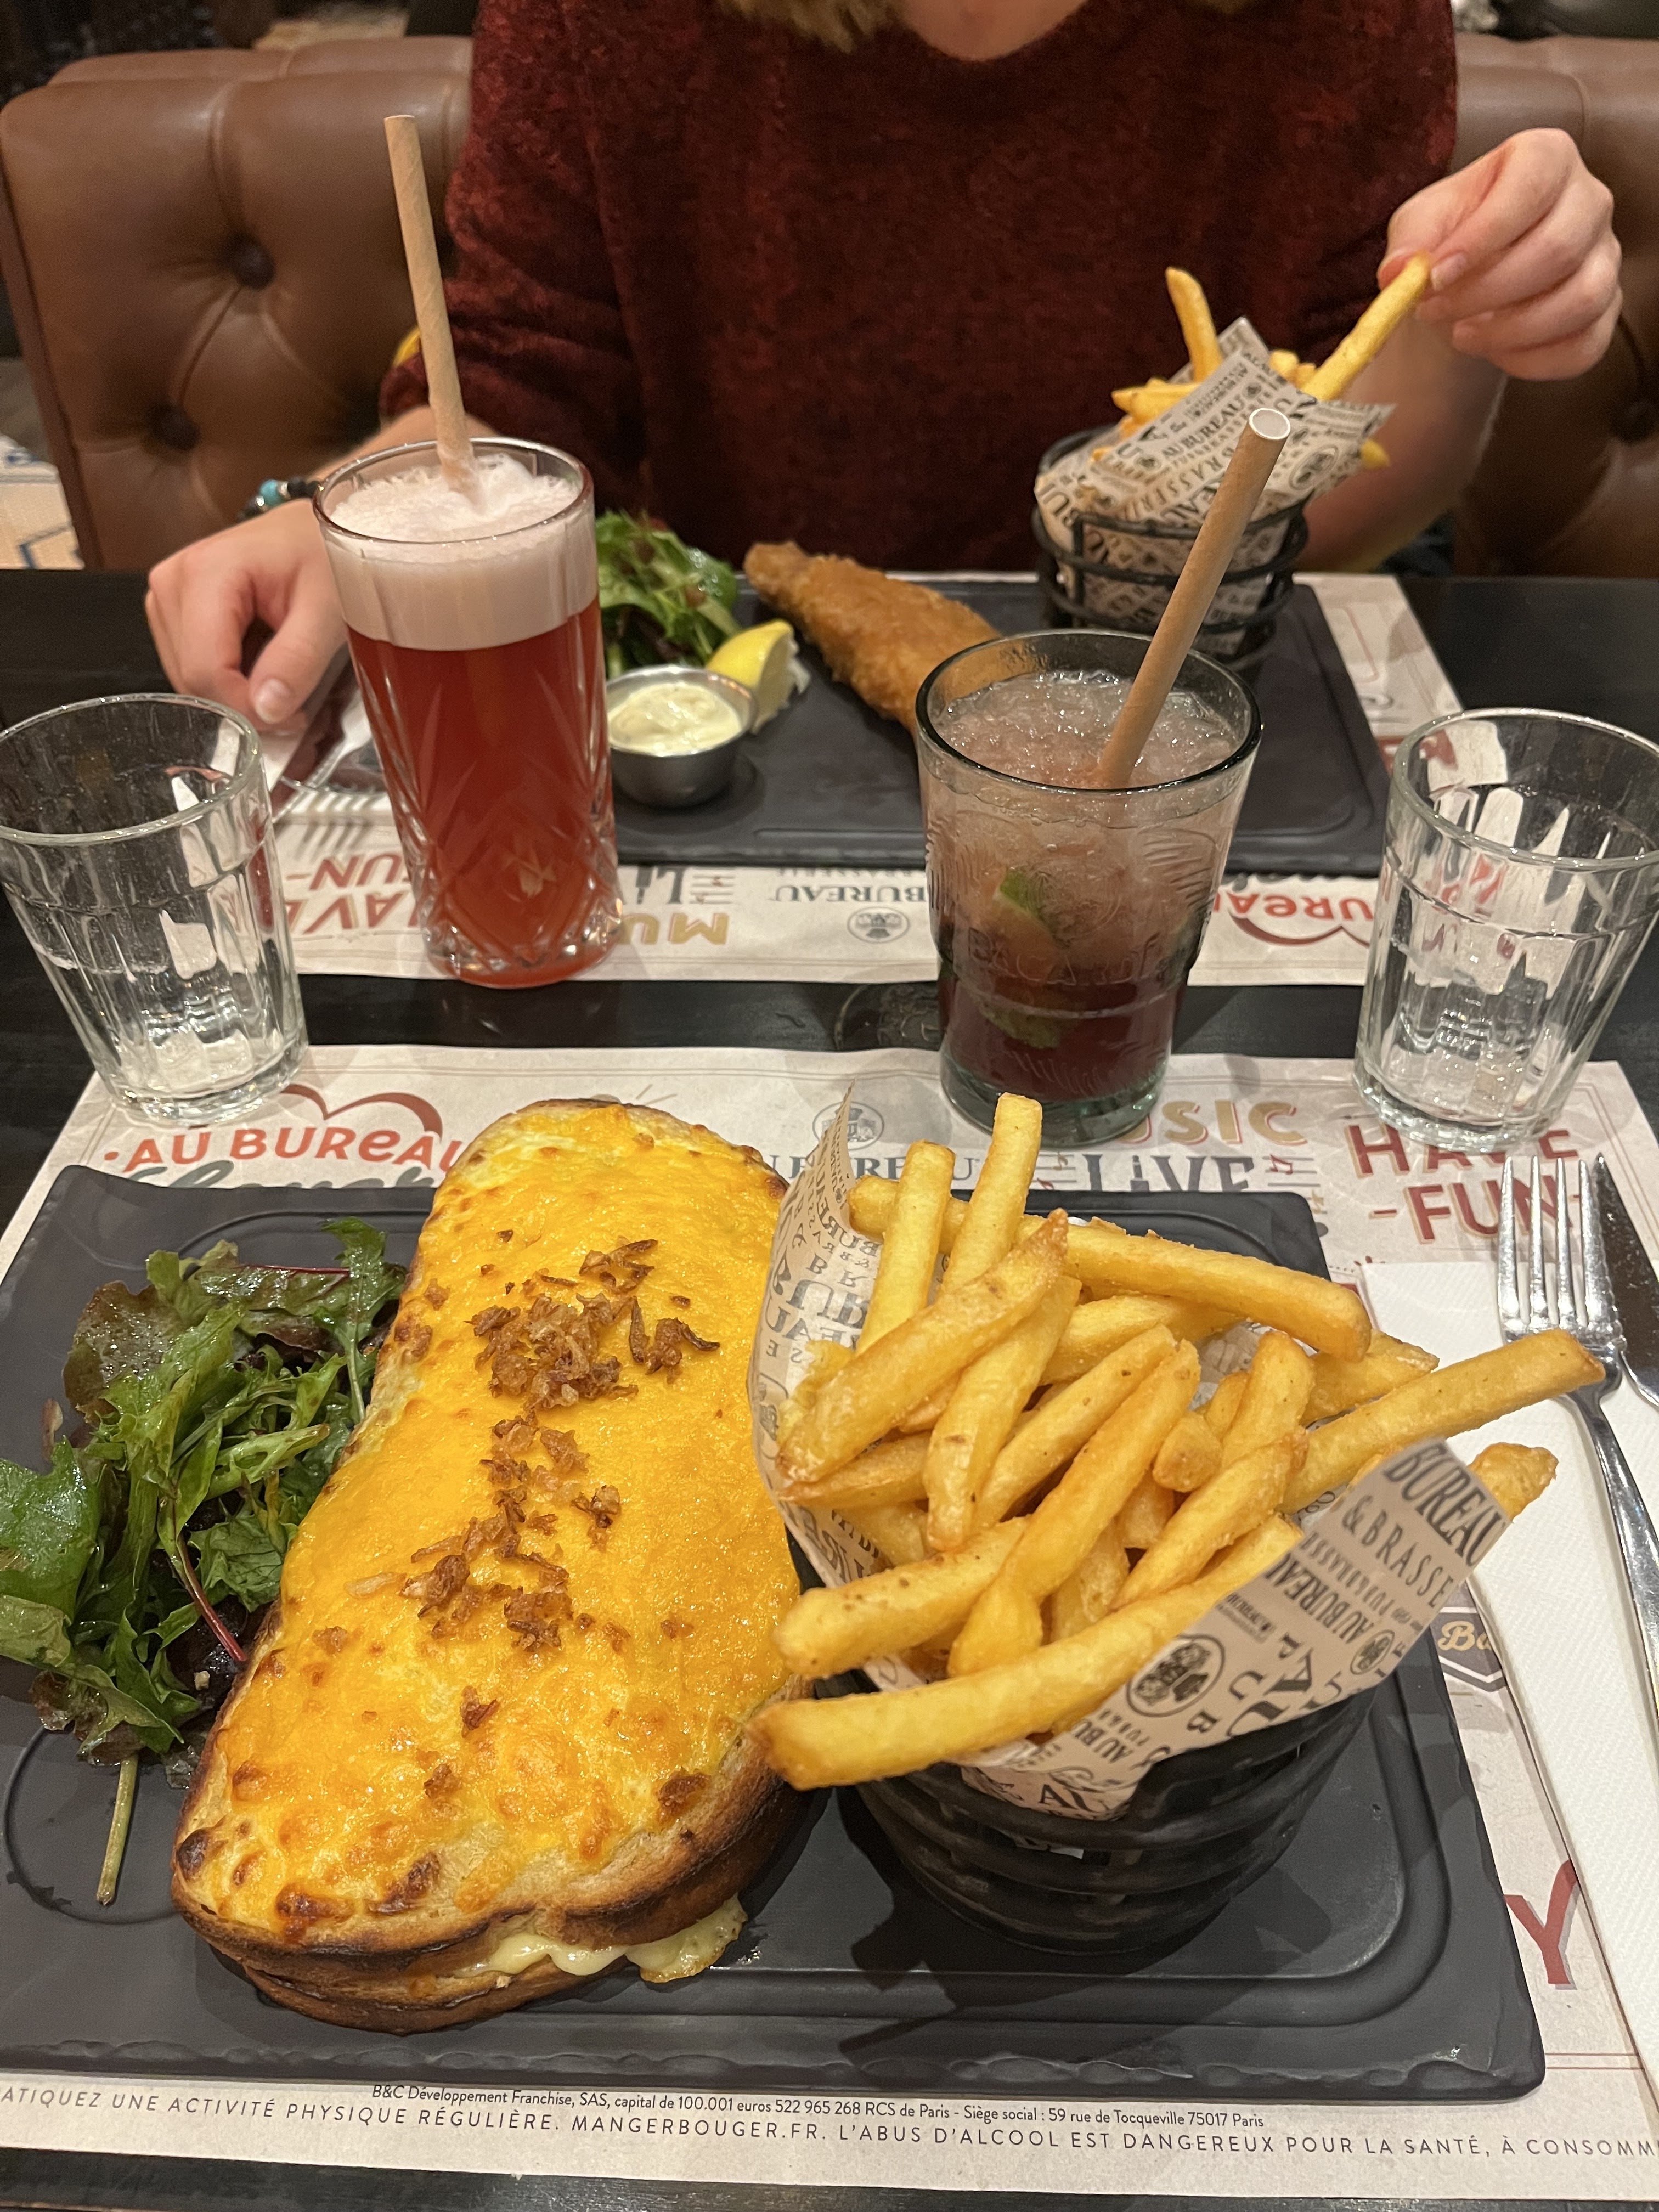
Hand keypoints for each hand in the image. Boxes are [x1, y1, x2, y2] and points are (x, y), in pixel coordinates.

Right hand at [146, 499, 346, 734]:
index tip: (291, 717)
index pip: (205, 670)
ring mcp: (168, 594)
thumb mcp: (327, 610)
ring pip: (189, 678)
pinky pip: (193, 663)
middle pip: (192, 678)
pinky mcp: (175, 608)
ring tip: (281, 674)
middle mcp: (174, 581)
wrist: (315, 529)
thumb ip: (297, 661)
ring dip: (236, 692)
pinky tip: (261, 660)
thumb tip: (266, 711)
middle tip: (294, 702)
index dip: (245, 708)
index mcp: (206, 573)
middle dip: (242, 703)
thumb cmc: (325, 556)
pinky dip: (229, 676)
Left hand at [1381, 127, 1620, 380]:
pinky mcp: (1605, 310)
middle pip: (1558, 248)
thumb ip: (1410, 242)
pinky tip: (1493, 353)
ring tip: (1460, 334)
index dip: (1484, 235)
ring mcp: (1605, 257)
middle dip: (1487, 292)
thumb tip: (1398, 272)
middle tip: (1433, 312)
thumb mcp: (1421, 226)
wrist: (1470, 278)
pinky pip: (1583, 346)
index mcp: (1547, 158)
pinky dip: (1531, 361)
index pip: (1531, 186)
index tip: (1436, 275)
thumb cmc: (1451, 236)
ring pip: (1580, 300)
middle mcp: (1589, 201)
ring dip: (1510, 331)